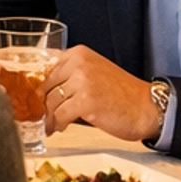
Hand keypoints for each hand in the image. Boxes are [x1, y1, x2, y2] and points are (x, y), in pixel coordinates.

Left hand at [44, 46, 161, 141]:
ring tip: (51, 124)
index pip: (46, 66)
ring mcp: (82, 81)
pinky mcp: (86, 101)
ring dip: (49, 116)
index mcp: (79, 53)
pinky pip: (61, 115)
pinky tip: (60, 128)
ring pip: (51, 101)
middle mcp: (79, 63)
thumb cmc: (122, 94)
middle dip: (42, 102)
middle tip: (41, 114)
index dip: (39, 84)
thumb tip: (45, 87)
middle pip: (46, 84)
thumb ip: (72, 74)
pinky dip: (58, 124)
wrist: (147, 108)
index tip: (34, 96)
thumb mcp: (94, 73)